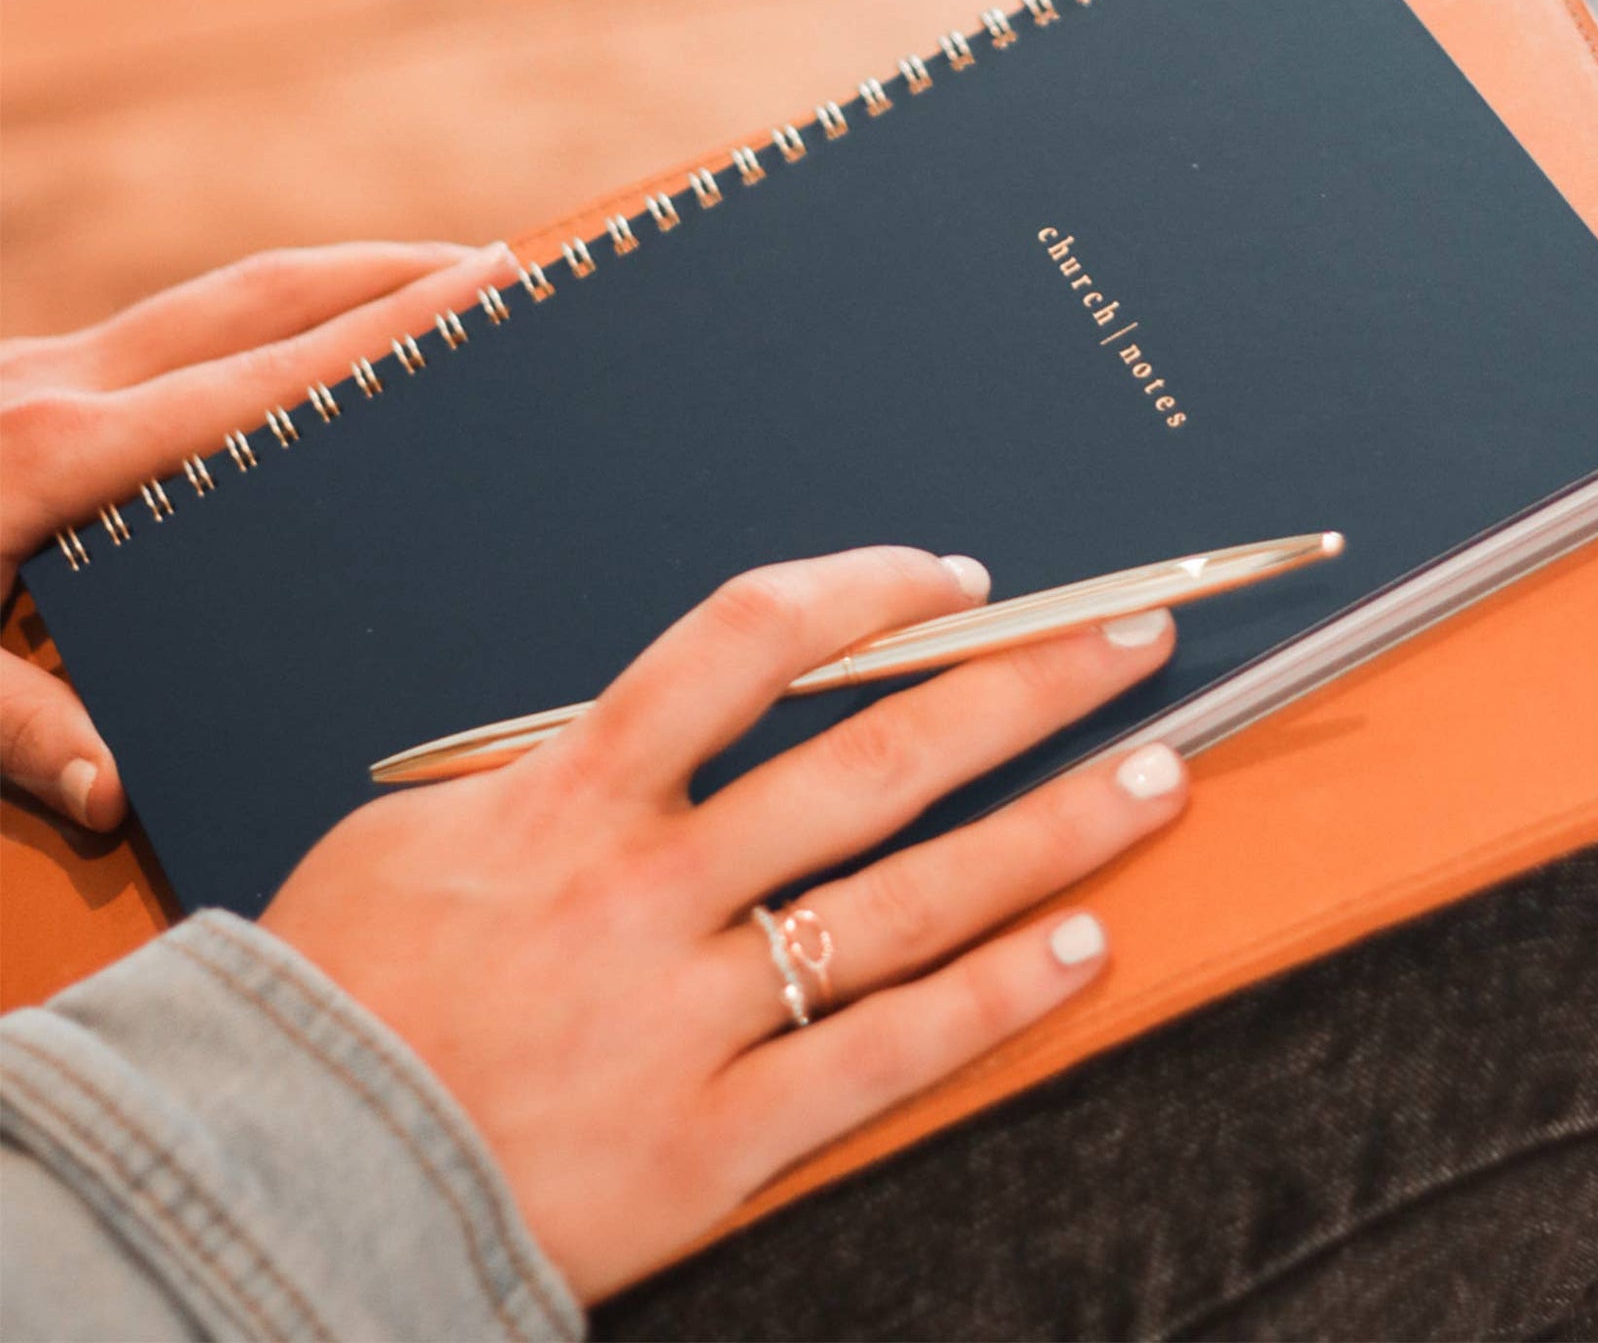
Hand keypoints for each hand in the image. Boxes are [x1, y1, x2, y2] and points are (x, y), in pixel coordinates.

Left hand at [1, 241, 516, 828]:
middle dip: (385, 274)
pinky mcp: (10, 374)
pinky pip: (164, 331)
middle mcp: (61, 383)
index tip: (483, 293)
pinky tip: (279, 366)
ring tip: (419, 289)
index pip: (264, 380)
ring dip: (326, 283)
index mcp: (56, 452)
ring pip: (214, 298)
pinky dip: (251, 326)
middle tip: (494, 272)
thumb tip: (118, 790)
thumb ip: (2, 721)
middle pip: (259, 297)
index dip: (384, 336)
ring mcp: (33, 364)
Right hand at [262, 546, 1186, 1302]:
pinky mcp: (716, 1141)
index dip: (867, 593)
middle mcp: (648, 891)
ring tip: (1157, 775)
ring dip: (1051, 829)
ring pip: (912, 899)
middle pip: (874, 761)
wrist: (273, 1186)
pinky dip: (997, 998)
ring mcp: (690, 1016)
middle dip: (1019, 688)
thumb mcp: (411, 834)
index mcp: (569, 799)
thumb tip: (655, 721)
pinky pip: (888, 1057)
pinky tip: (1085, 947)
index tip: (954, 580)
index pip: (745, 645)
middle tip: (1128, 641)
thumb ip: (546, 772)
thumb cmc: (336, 998)